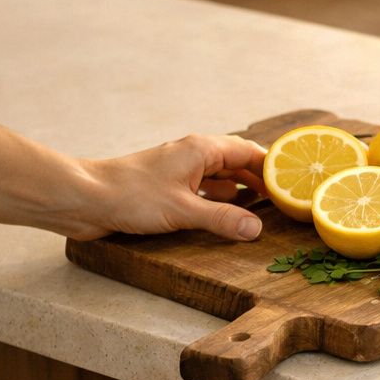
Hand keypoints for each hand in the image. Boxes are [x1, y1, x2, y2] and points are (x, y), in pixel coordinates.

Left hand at [75, 133, 268, 241]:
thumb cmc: (129, 196)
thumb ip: (222, 219)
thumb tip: (257, 230)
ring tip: (263, 209)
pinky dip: (219, 201)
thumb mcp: (183, 211)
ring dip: (240, 191)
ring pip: (220, 178)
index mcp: (201, 149)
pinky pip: (203, 191)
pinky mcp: (167, 189)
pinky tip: (226, 215)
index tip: (296, 181)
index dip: (274, 165)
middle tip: (286, 199)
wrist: (84, 199)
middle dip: (261, 180)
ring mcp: (179, 172)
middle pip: (237, 163)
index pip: (249, 152)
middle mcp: (193, 156)